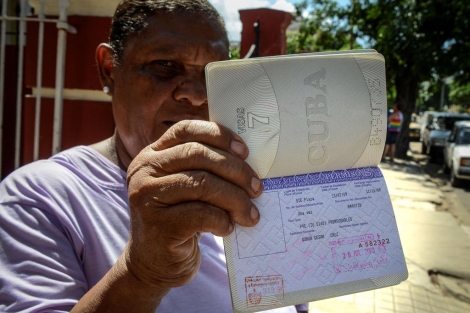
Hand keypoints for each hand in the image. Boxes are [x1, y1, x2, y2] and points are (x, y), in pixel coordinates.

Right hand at [125, 120, 262, 288]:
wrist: (155, 264)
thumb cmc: (180, 221)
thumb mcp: (186, 189)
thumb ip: (204, 169)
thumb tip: (247, 158)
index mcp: (152, 155)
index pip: (186, 130)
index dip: (218, 135)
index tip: (245, 151)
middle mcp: (144, 171)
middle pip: (198, 155)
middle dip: (235, 170)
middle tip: (257, 188)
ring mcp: (147, 197)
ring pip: (202, 184)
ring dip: (235, 198)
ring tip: (249, 214)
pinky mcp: (157, 225)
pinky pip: (201, 214)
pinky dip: (222, 220)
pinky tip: (228, 228)